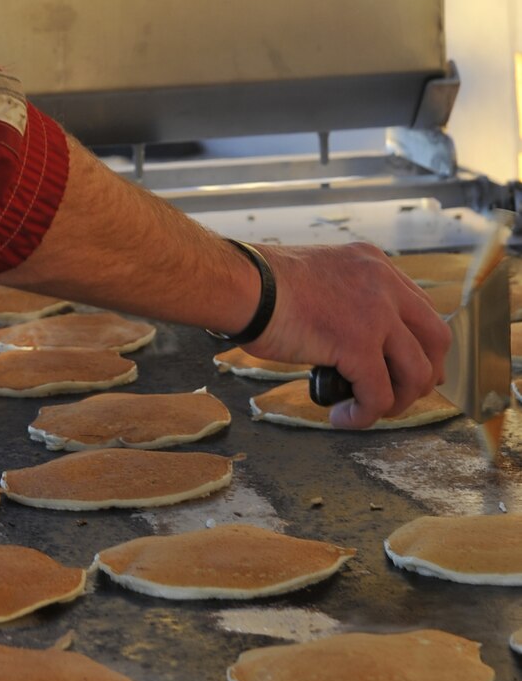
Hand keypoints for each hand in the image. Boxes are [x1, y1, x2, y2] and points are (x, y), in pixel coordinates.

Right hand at [247, 242, 450, 430]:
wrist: (243, 285)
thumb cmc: (264, 283)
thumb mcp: (322, 276)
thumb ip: (347, 299)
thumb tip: (351, 342)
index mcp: (373, 263)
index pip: (420, 308)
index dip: (418, 344)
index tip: (402, 366)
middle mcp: (383, 283)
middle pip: (436, 338)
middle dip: (426, 373)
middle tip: (402, 393)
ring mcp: (375, 313)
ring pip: (417, 371)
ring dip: (399, 400)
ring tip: (368, 408)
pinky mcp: (357, 344)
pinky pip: (378, 394)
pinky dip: (364, 414)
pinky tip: (343, 417)